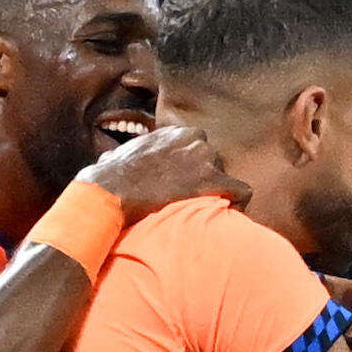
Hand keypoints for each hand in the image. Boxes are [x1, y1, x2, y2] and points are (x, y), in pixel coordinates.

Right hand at [80, 125, 249, 222]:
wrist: (113, 190)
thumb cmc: (109, 178)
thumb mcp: (119, 156)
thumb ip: (129, 155)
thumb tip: (110, 160)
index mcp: (173, 133)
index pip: (197, 146)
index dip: (193, 168)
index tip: (184, 186)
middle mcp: (192, 139)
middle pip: (214, 161)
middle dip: (206, 181)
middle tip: (194, 204)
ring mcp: (204, 157)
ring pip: (226, 176)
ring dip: (218, 194)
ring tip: (206, 214)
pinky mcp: (211, 179)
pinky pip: (242, 191)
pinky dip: (239, 205)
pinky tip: (229, 218)